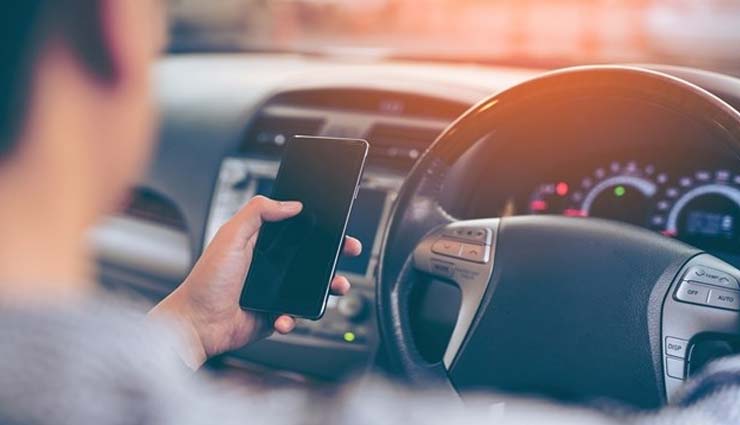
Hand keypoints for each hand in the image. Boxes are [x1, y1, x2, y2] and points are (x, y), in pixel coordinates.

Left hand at [150, 196, 361, 368]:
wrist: (198, 324)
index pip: (297, 228)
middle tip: (349, 250)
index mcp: (261, 242)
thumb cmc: (206, 282)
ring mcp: (276, 291)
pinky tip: (284, 316)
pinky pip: (298, 314)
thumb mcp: (230, 236)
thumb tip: (291, 204)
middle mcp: (271, 265)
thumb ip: (257, 212)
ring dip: (328, 287)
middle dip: (335, 254)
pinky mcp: (277, 314)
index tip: (336, 223)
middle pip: (313, 256)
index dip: (318, 225)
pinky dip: (296, 317)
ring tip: (335, 286)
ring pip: (314, 286)